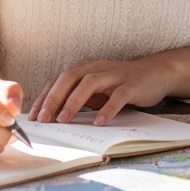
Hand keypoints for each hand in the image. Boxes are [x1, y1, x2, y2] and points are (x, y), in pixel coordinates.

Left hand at [28, 57, 175, 126]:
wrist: (155, 73)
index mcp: (85, 68)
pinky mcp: (131, 84)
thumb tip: (53, 117)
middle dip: (54, 99)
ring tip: (63, 119)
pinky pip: (117, 96)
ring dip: (74, 101)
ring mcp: (114, 75)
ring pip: (89, 83)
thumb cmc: (121, 84)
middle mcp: (97, 68)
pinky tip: (99, 122)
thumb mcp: (96, 90)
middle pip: (69, 78)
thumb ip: (78, 98)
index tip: (33, 117)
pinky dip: (107, 109)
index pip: (58, 80)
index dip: (44, 97)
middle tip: (44, 119)